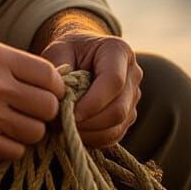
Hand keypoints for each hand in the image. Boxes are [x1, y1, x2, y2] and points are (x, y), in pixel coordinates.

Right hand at [0, 41, 66, 161]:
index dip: (53, 89)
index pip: (50, 76)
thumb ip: (11, 65)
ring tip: (8, 127)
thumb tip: (52, 82)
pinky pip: (15, 152)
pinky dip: (9, 149)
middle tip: (28, 115)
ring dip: (27, 133)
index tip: (44, 95)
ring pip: (35, 132)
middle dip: (43, 114)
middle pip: (48, 107)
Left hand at [41, 31, 141, 148]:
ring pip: (117, 126)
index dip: (92, 102)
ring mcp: (133, 97)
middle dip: (88, 122)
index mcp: (119, 51)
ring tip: (64, 128)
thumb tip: (56, 100)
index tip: (69, 113)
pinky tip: (74, 132)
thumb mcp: (58, 50)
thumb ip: (58, 71)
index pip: (113, 81)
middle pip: (118, 109)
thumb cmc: (68, 50)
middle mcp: (133, 74)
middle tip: (61, 124)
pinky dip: (93, 139)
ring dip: (89, 133)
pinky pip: (115, 135)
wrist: (80, 54)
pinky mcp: (128, 115)